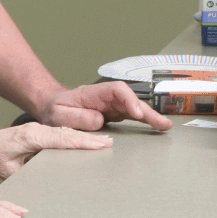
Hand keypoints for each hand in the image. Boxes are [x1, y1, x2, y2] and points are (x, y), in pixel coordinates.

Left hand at [0, 122, 112, 178]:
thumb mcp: (9, 170)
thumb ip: (29, 174)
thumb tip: (47, 185)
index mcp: (31, 136)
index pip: (62, 139)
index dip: (84, 142)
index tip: (102, 143)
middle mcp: (35, 129)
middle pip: (67, 133)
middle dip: (89, 139)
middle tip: (110, 143)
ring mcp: (35, 129)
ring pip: (64, 132)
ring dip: (82, 137)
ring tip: (103, 142)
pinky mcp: (35, 131)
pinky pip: (57, 133)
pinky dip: (72, 136)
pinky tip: (82, 140)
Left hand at [39, 82, 171, 131]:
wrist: (51, 108)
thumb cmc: (54, 109)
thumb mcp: (59, 114)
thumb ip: (77, 117)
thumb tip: (99, 120)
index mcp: (92, 93)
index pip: (116, 90)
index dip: (128, 99)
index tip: (135, 112)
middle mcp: (105, 98)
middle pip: (130, 99)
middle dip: (146, 110)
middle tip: (161, 123)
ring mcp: (110, 106)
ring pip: (134, 108)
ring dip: (150, 116)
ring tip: (165, 126)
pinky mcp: (113, 115)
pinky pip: (131, 116)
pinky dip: (144, 121)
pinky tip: (156, 127)